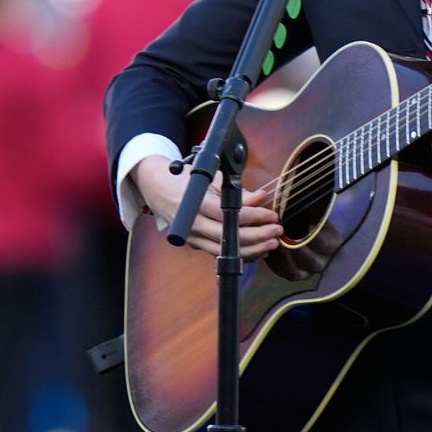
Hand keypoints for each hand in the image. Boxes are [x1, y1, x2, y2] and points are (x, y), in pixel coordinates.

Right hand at [131, 155, 282, 257]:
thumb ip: (235, 191)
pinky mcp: (193, 243)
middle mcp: (191, 224)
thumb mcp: (209, 178)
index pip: (229, 215)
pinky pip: (218, 252)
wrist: (154, 185)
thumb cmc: (182, 178)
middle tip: (277, 231)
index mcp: (195, 203)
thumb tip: (260, 197)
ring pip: (224, 250)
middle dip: (257, 236)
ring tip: (271, 244)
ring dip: (251, 250)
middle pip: (228, 237)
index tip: (272, 216)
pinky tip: (256, 250)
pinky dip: (238, 253)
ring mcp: (191, 237)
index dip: (254, 217)